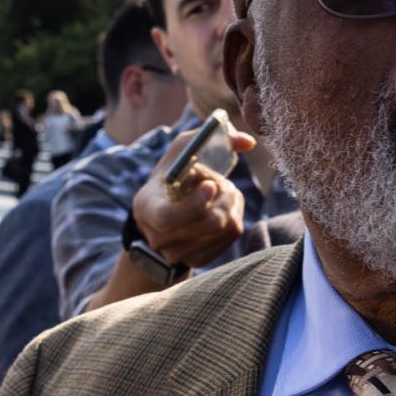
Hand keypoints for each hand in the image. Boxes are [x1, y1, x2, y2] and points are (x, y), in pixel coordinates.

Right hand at [131, 131, 255, 268]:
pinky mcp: (200, 258)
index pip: (169, 218)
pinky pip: (231, 236)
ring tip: (220, 191)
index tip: (211, 185)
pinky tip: (222, 206)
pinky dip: (234, 214)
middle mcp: (159, 237)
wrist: (164, 207)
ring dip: (230, 203)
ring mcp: (179, 253)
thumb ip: (206, 137)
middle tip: (222, 181)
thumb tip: (248, 142)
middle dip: (224, 195)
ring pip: (225, 228)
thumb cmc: (173, 174)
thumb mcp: (181, 151)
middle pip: (209, 222)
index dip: (195, 204)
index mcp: (147, 209)